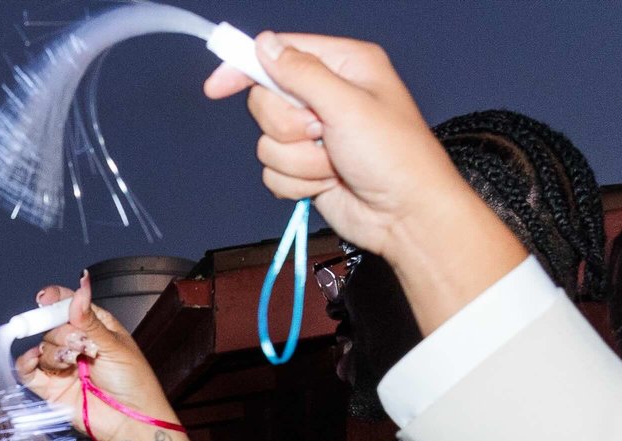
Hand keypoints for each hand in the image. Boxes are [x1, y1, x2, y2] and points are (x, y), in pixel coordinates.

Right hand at [15, 276, 177, 440]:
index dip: (55, 299)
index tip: (45, 299)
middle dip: (63, 334)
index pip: (69, 304)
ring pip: (42, 346)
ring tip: (74, 364)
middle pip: (52, 326)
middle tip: (81, 347)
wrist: (129, 422)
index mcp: (95, 326)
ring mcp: (62, 365)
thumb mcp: (113, 346)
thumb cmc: (133, 384)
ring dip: (55, 353)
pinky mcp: (50, 386)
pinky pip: (27, 370)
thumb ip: (89, 320)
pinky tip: (37, 361)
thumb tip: (81, 286)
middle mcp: (76, 343)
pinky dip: (26, 363)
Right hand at [203, 33, 519, 325]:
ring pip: (267, 143)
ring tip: (334, 164)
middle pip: (266, 103)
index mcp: (343, 67)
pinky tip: (329, 182)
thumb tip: (265, 44)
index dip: (246, 68)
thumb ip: (301, 73)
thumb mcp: (347, 104)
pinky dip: (298, 182)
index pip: (280, 55)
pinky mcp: (306, 169)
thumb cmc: (395, 155)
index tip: (216, 86)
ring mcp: (314, 135)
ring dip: (299, 161)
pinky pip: (273, 172)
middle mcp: (326, 97)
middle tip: (320, 133)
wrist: (405, 215)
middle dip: (288, 127)